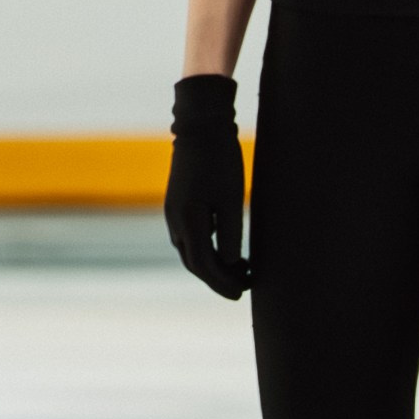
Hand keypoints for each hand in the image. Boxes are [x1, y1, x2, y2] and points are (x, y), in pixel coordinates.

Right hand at [165, 74, 249, 298]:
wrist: (199, 126)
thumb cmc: (220, 161)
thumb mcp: (232, 199)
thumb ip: (232, 235)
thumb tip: (232, 264)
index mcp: (188, 220)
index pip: (203, 266)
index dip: (223, 283)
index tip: (243, 293)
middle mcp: (175, 219)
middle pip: (193, 262)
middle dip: (218, 278)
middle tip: (245, 286)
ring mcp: (173, 210)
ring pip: (190, 250)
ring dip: (212, 264)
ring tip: (241, 268)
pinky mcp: (177, 202)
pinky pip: (189, 236)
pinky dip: (206, 248)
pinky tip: (226, 246)